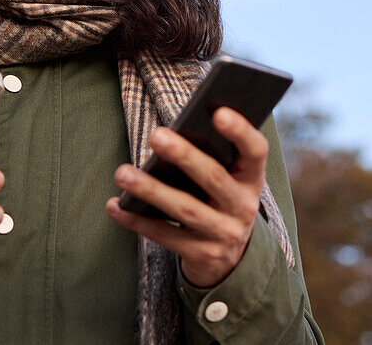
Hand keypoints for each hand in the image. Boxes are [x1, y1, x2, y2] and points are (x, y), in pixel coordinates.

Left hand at [105, 107, 267, 287]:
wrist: (229, 259)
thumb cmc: (219, 201)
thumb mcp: (229, 181)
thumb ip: (213, 157)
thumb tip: (174, 130)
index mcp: (251, 179)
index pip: (255, 151)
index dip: (241, 131)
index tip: (218, 112)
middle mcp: (243, 207)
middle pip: (214, 178)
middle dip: (185, 156)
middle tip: (156, 135)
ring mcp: (224, 234)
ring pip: (186, 209)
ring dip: (152, 190)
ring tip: (123, 172)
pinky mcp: (203, 255)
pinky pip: (165, 236)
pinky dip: (138, 220)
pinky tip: (115, 205)